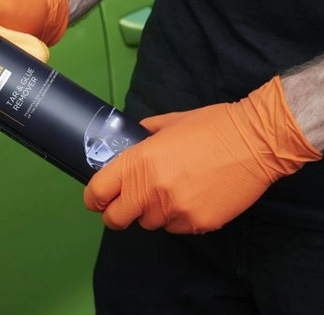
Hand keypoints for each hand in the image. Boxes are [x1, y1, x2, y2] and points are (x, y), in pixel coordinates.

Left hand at [83, 77, 321, 233]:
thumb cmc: (213, 126)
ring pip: (149, 224)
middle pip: (115, 219)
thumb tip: (130, 142)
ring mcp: (174, 209)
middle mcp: (151, 189)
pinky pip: (177, 228)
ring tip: (172, 192)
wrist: (256, 141)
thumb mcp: (168, 122)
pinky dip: (179, 218)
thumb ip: (143, 136)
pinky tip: (194, 198)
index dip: (94, 198)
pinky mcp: (198, 223)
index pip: (97, 192)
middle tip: (126, 206)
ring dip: (153, 213)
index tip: (98, 199)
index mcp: (138, 162)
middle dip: (117, 214)